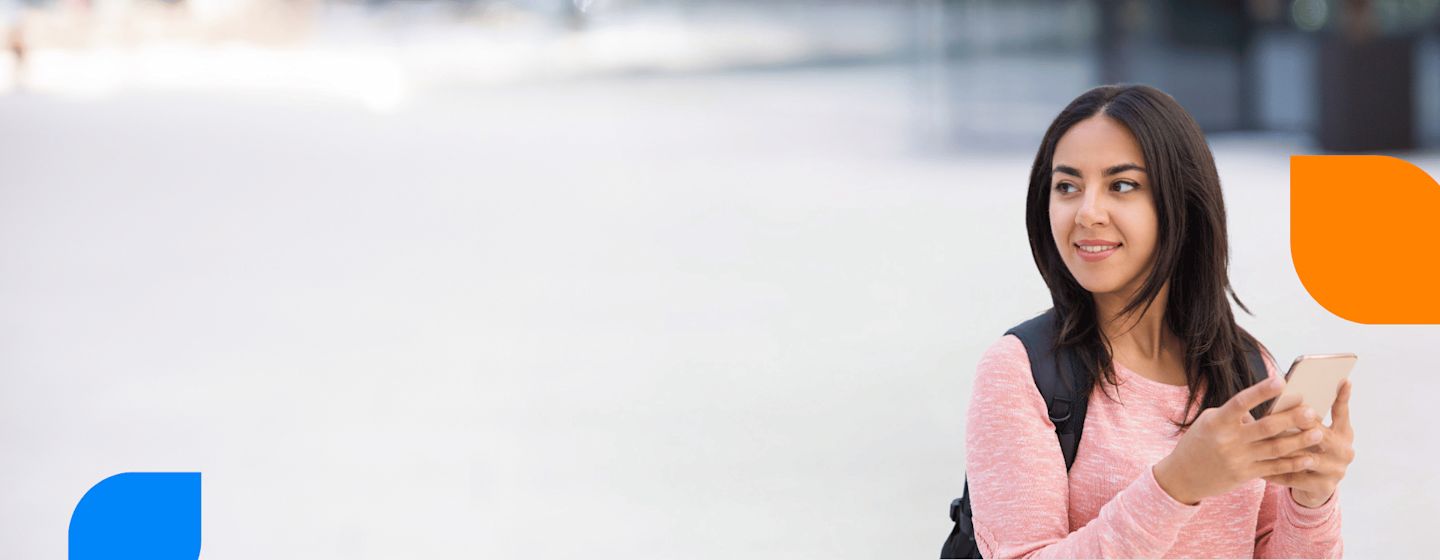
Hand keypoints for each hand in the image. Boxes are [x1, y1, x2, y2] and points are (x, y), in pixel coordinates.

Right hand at [1153, 376, 1323, 504]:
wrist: (1183, 475)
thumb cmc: (1200, 441)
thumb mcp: (1210, 422)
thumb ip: (1236, 415)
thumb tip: (1270, 406)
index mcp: (1217, 421)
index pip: (1241, 402)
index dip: (1261, 391)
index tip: (1281, 381)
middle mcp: (1228, 440)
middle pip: (1266, 427)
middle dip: (1291, 419)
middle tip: (1312, 411)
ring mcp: (1237, 459)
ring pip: (1275, 449)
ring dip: (1299, 441)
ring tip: (1318, 433)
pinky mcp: (1245, 475)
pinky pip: (1274, 469)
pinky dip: (1292, 464)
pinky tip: (1308, 458)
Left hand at [1262, 379, 1354, 507]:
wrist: (1315, 487)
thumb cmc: (1309, 450)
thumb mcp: (1315, 433)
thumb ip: (1305, 417)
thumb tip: (1281, 390)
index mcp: (1343, 433)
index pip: (1342, 411)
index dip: (1342, 396)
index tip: (1342, 379)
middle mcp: (1344, 451)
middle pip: (1319, 433)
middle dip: (1297, 423)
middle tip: (1275, 414)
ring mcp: (1336, 470)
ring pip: (1303, 456)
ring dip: (1280, 449)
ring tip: (1258, 442)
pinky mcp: (1324, 487)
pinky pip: (1294, 477)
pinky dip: (1275, 471)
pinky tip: (1257, 467)